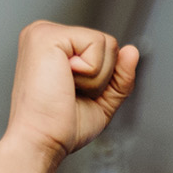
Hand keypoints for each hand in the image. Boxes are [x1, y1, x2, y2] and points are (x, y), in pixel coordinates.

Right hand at [0, 21, 140, 172]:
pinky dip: (91, 72)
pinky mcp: (48, 35)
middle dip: (101, 77)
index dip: (103, 79)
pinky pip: (98, 43)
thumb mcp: (102, 100)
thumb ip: (120, 76)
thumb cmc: (61, 126)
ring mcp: (43, 31)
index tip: (72, 94)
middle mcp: (45, 33)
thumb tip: (132, 51)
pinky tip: (64, 82)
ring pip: (107, 43)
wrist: (40, 141)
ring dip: (96, 78)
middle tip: (69, 94)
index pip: (103, 48)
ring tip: (65, 89)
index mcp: (53, 46)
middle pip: (108, 43)